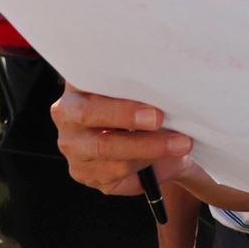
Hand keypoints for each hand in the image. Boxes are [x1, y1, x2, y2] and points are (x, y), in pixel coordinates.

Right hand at [51, 85, 195, 196]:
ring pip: (105, 147)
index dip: (107, 78)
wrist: (160, 151)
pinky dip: (144, 163)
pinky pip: (113, 170)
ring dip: (148, 146)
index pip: (83, 75)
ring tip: (181, 143)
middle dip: (125, 114)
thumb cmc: (150, 111)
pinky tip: (162, 157)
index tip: (140, 81)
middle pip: (87, 112)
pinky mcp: (83, 172)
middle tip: (159, 117)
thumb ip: (144, 85)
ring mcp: (73, 145)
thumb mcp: (146, 93)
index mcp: (80, 83)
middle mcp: (68, 113)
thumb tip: (163, 78)